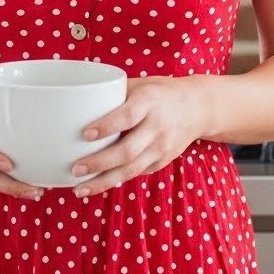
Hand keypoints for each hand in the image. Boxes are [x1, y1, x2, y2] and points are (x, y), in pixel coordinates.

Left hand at [70, 76, 206, 196]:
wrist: (198, 108)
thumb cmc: (161, 93)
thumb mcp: (141, 84)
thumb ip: (114, 93)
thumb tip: (78, 101)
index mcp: (149, 102)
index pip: (127, 117)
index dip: (106, 127)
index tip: (85, 134)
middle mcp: (157, 127)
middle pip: (127, 151)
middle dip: (99, 163)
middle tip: (75, 169)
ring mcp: (161, 147)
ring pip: (131, 170)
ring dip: (104, 181)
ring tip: (80, 189)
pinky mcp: (162, 161)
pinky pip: (136, 173)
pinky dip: (116, 180)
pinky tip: (97, 184)